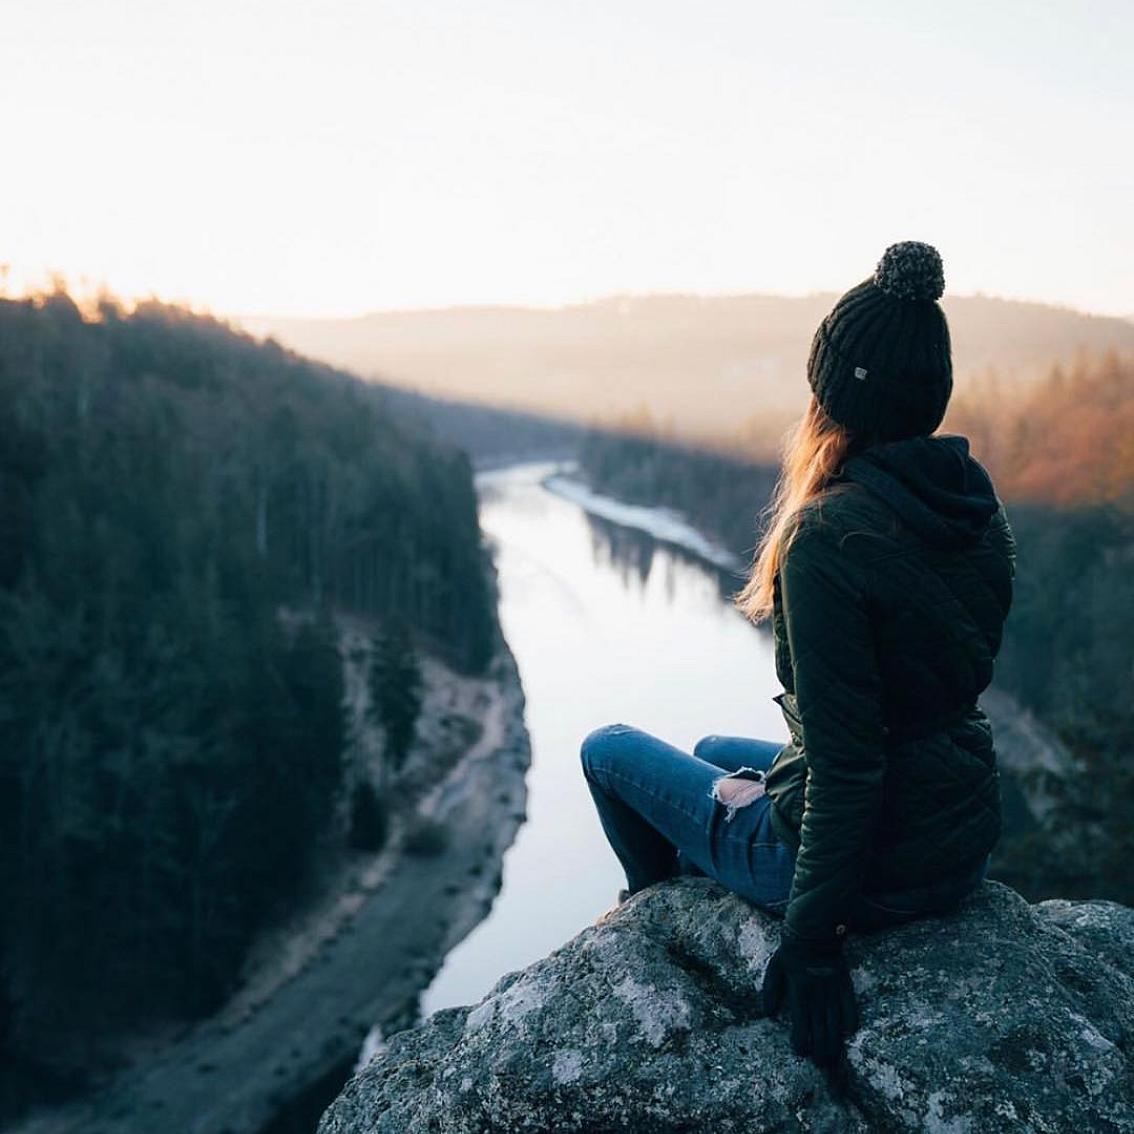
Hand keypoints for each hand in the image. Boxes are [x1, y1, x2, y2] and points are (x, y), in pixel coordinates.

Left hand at [759, 931, 859, 1066]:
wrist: (815, 926)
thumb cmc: (791, 948)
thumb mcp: (775, 966)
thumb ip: (770, 989)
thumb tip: (766, 1013)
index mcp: (799, 987)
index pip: (801, 1019)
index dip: (801, 1038)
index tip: (801, 1053)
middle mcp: (817, 990)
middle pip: (820, 1025)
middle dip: (820, 1047)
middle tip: (821, 1064)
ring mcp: (833, 987)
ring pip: (835, 1019)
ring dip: (834, 1039)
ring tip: (833, 1057)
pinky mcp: (844, 981)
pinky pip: (850, 1003)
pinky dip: (851, 1017)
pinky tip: (850, 1032)